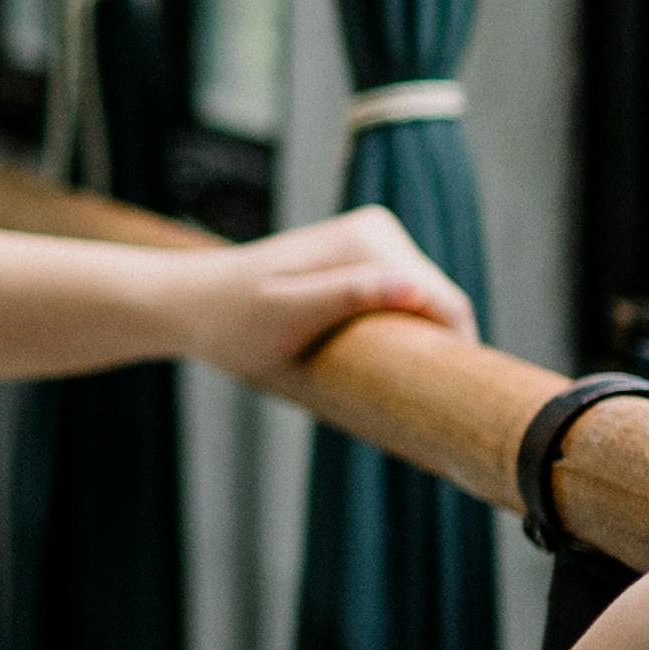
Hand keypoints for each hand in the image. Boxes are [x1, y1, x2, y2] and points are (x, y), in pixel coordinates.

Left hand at [170, 203, 476, 392]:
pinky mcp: (365, 260)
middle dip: (436, 357)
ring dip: (418, 350)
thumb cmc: (232, 321)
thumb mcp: (288, 317)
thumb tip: (415, 290)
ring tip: (393, 397)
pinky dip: (399, 338)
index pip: (444, 303)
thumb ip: (348, 298)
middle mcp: (380, 231)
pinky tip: (380, 371)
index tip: (455, 415)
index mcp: (370, 242)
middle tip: (414, 418)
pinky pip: (402, 304)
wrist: (191, 305)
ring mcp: (374, 243)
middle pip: (439, 305)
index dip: (458, 358)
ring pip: (424, 308)